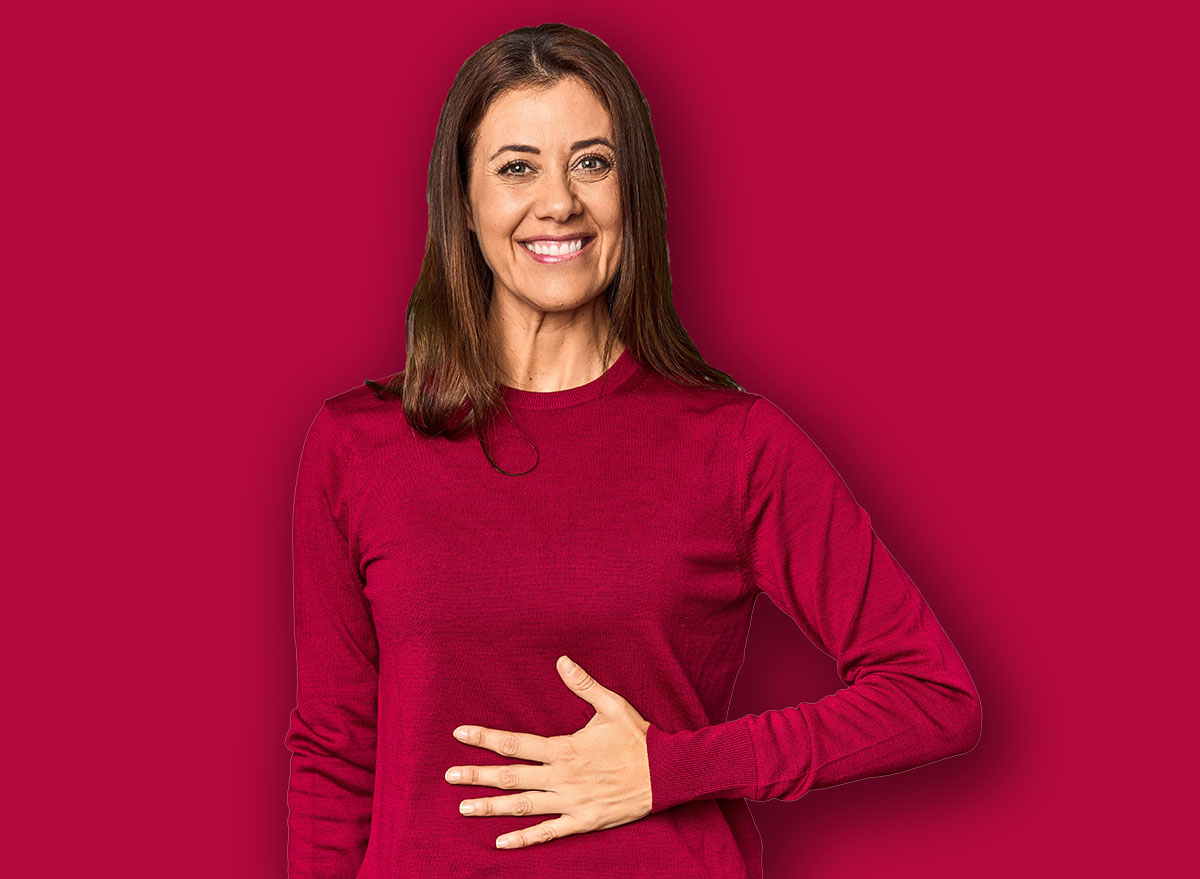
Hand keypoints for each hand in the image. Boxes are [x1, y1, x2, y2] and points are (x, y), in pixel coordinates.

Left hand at [445, 654, 652, 849]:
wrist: (666, 773)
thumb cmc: (638, 738)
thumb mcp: (612, 705)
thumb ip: (584, 685)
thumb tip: (562, 660)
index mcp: (564, 749)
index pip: (515, 743)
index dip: (485, 738)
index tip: (460, 734)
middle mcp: (562, 777)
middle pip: (511, 777)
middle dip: (477, 775)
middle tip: (448, 776)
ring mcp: (570, 802)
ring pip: (523, 806)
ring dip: (491, 807)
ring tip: (464, 807)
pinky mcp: (582, 821)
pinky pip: (548, 832)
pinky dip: (524, 839)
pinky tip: (501, 842)